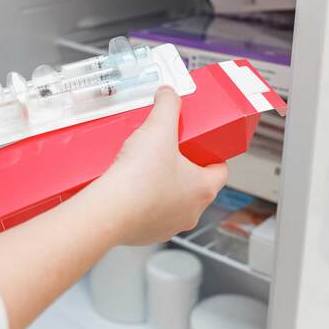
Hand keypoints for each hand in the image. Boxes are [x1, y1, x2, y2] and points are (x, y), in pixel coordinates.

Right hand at [97, 86, 227, 244]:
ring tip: (142, 169)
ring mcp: (168, 226)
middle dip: (180, 168)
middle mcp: (191, 212)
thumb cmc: (139, 178)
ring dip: (161, 187)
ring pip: (171, 202)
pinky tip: (126, 188)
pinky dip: (140, 203)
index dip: (210, 155)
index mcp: (203, 189)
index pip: (220, 171)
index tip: (197, 147)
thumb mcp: (158, 128)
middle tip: (164, 152)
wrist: (108, 210)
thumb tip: (168, 94)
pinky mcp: (145, 234)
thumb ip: (167, 106)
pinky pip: (147, 215)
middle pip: (194, 185)